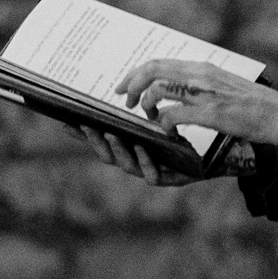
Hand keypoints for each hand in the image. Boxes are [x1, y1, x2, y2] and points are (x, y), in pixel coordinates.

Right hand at [71, 124, 199, 186]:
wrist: (210, 160)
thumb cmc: (178, 142)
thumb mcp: (154, 126)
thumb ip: (135, 118)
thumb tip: (118, 97)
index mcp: (128, 151)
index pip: (99, 144)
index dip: (82, 136)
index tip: (67, 124)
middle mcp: (135, 163)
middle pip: (107, 157)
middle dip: (96, 141)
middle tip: (89, 125)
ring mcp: (149, 173)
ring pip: (126, 166)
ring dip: (117, 150)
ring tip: (112, 134)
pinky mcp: (168, 180)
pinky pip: (152, 176)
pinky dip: (145, 162)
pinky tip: (142, 148)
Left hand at [115, 59, 277, 145]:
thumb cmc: (252, 103)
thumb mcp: (221, 83)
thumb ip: (196, 81)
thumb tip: (170, 83)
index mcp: (202, 67)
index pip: (158, 62)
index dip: (135, 73)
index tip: (124, 86)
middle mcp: (201, 75)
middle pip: (151, 71)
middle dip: (131, 85)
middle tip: (126, 100)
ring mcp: (205, 93)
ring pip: (158, 90)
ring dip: (146, 105)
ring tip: (147, 116)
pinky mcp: (212, 113)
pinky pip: (173, 115)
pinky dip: (163, 123)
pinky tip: (167, 131)